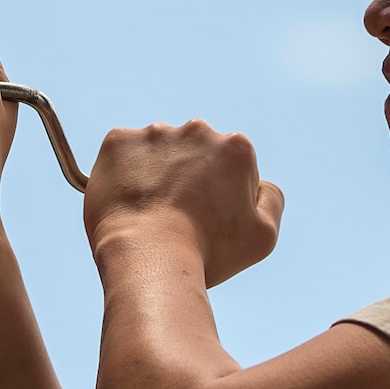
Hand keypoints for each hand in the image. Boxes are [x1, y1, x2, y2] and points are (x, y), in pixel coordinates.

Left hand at [84, 121, 284, 287]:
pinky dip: (123, 173)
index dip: (221, 196)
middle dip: (188, 178)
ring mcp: (154, 133)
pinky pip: (122, 154)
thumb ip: (271, 199)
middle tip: (176, 217)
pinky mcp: (118, 141)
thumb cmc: (207, 253)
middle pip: (194, 153)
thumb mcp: (263, 235)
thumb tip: (260, 182)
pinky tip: (127, 202)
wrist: (147, 258)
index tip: (207, 219)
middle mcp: (197, 129)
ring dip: (155, 173)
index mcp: (236, 148)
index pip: (231, 167)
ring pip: (157, 152)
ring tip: (149, 212)